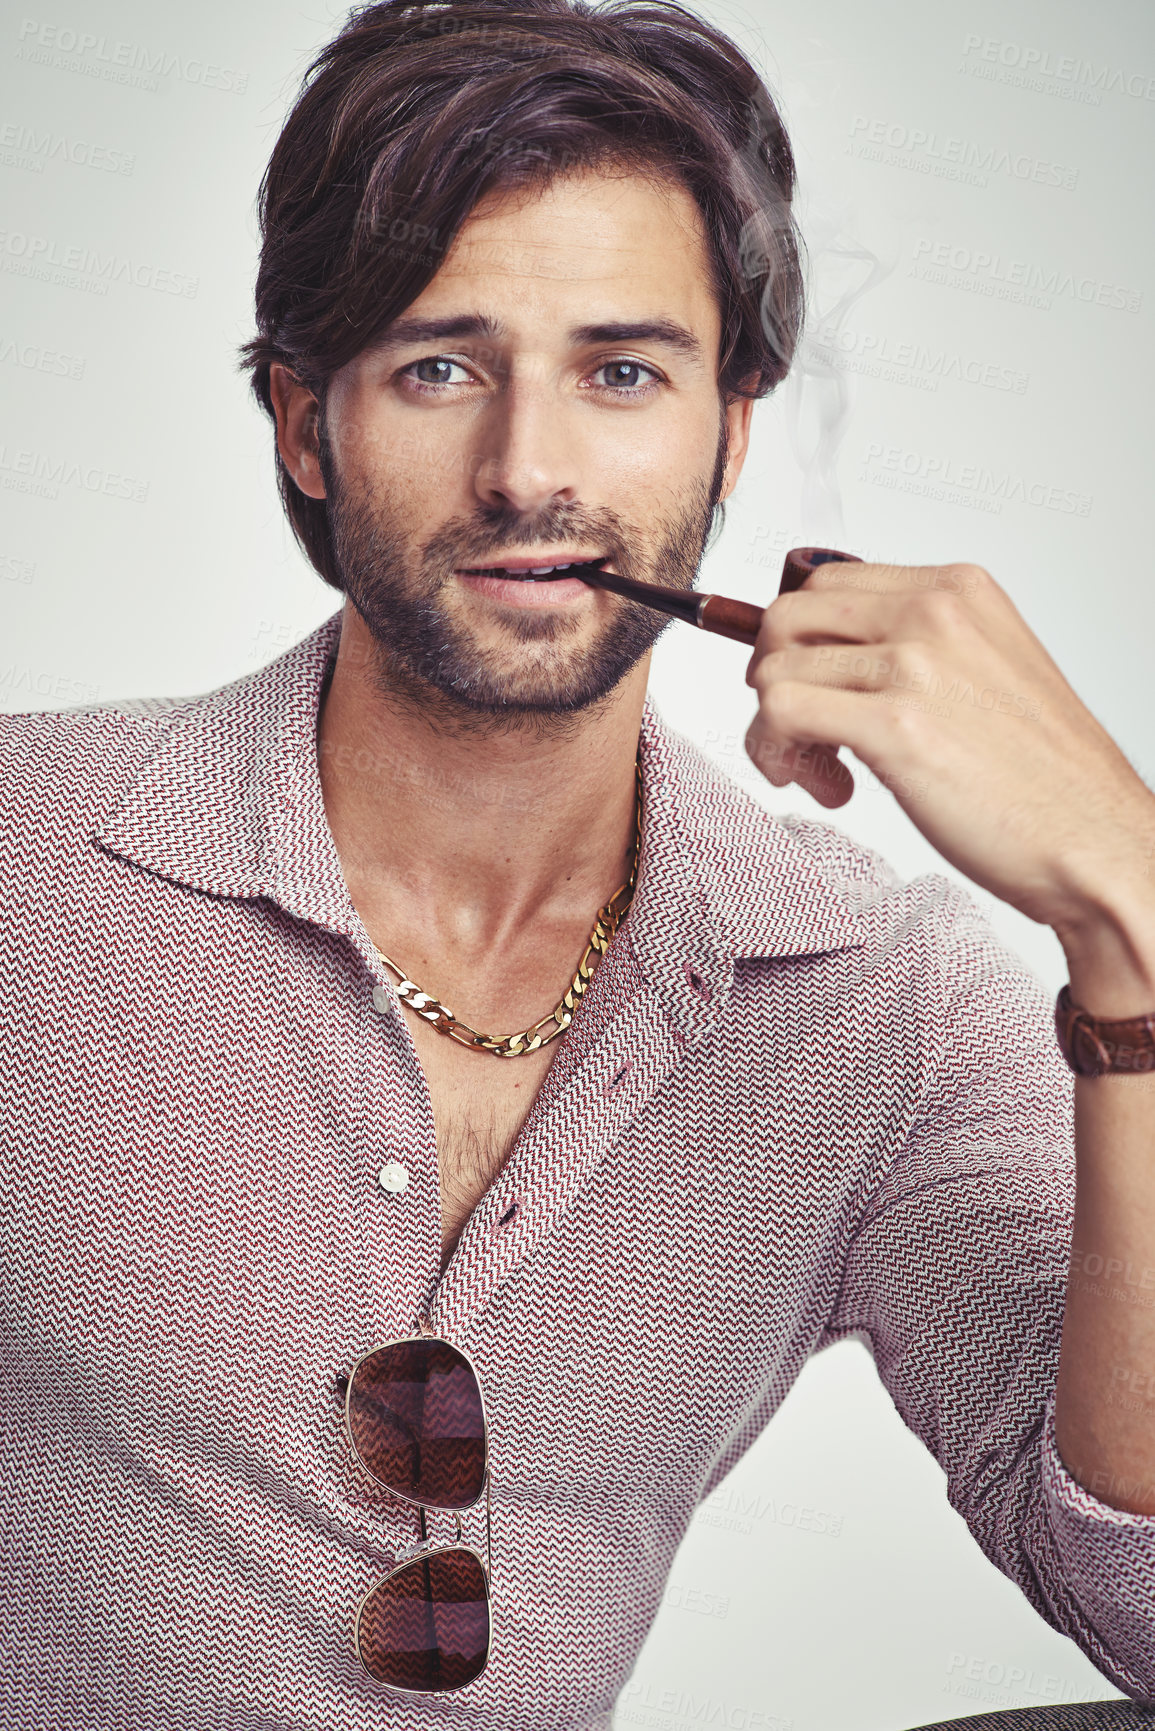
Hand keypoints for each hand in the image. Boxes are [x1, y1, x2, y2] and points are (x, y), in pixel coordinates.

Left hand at [743, 560, 1154, 928]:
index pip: (826, 584)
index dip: (799, 644)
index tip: (812, 691)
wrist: (1092, 843)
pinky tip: (828, 787)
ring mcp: (915, 664)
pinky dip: (777, 754)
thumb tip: (827, 658)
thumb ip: (915, 649)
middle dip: (772, 679)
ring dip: (775, 733)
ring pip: (773, 671)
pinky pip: (780, 713)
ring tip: (821, 774)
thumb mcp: (983, 674)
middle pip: (788, 617)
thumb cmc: (1041, 779)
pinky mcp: (894, 725)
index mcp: (958, 590)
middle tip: (800, 734)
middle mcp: (935, 612)